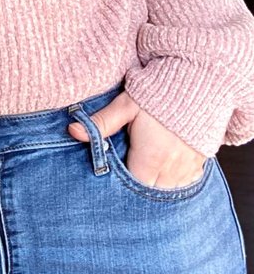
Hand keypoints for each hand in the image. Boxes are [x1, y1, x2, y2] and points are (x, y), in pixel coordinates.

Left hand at [68, 90, 205, 188]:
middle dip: (138, 189)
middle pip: (151, 193)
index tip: (113, 180)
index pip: (133, 188)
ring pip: (170, 191)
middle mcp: (172, 169)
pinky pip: (187, 183)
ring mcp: (189, 167)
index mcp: (151, 158)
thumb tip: (72, 130)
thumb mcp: (126, 105)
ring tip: (144, 174)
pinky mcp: (201, 161)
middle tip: (126, 177)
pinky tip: (165, 171)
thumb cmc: (159, 92)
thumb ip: (100, 122)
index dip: (122, 188)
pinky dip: (176, 181)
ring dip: (157, 186)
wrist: (197, 79)